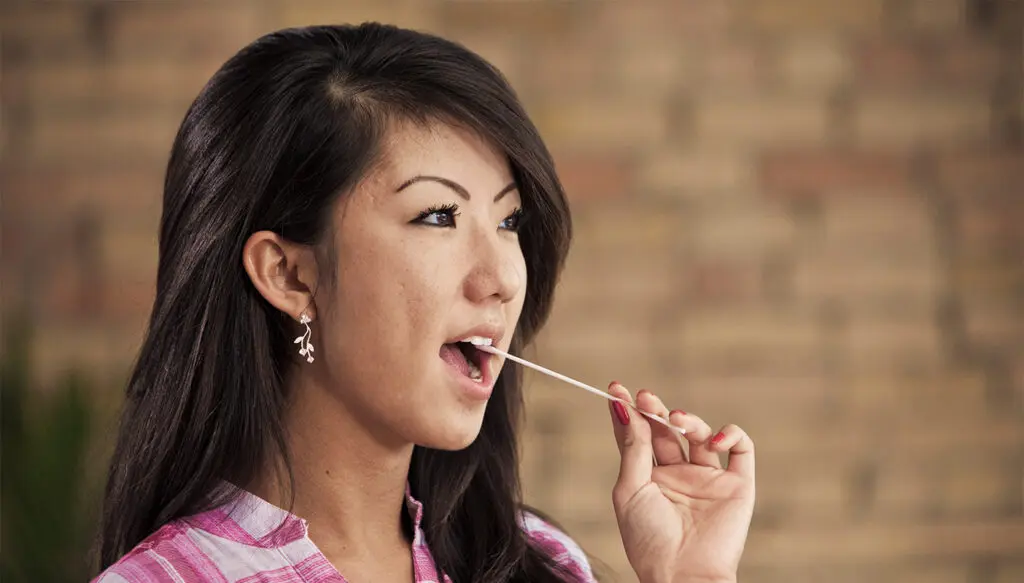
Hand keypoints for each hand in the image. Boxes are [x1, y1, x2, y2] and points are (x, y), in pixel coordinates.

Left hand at [606, 382, 754, 582]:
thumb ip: (632, 448)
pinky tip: (714, 440)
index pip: (639, 435)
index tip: (614, 390)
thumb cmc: (649, 540)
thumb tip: (622, 408)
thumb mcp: (630, 490)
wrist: (683, 574)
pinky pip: (742, 449)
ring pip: (701, 434)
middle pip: (667, 430)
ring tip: (676, 418)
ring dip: (689, 419)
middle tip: (644, 396)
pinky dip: (732, 435)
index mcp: (650, 477)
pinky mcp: (737, 485)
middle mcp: (679, 474)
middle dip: (655, 409)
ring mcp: (708, 478)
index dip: (628, 412)